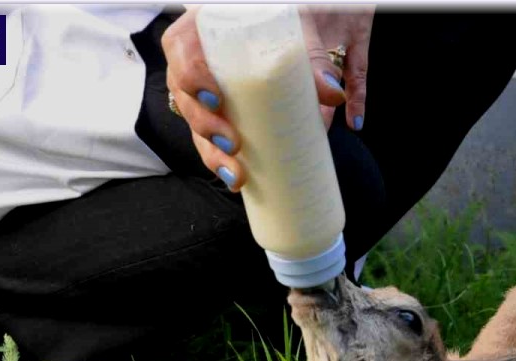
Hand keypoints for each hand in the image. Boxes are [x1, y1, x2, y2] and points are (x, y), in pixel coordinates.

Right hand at [162, 6, 373, 191]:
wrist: (272, 28)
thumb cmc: (275, 26)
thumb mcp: (290, 34)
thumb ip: (312, 62)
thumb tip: (334, 95)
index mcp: (201, 30)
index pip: (181, 49)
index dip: (192, 76)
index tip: (215, 98)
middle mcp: (192, 60)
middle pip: (184, 95)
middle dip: (205, 127)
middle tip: (233, 144)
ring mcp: (199, 88)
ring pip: (193, 123)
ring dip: (211, 154)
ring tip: (236, 176)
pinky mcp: (213, 111)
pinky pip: (206, 137)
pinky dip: (219, 160)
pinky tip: (235, 180)